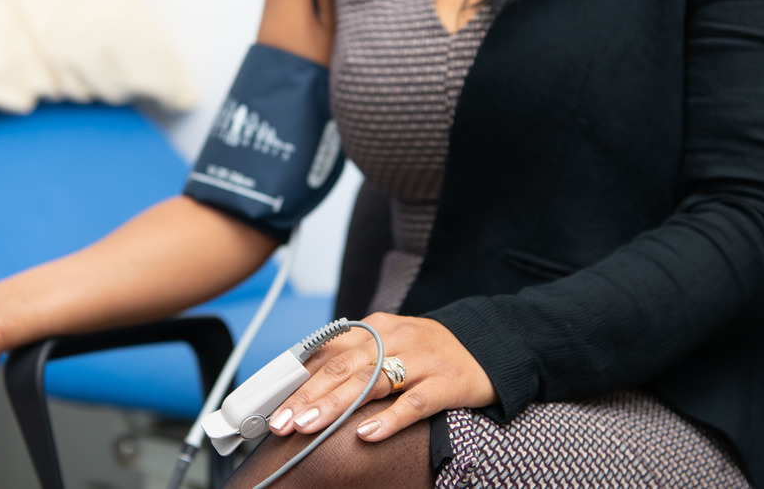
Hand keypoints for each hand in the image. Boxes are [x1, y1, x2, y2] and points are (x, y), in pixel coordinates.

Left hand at [267, 312, 497, 441]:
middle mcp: (395, 338)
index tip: (272, 404)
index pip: (328, 353)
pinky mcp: (447, 382)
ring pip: (371, 382)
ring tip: (307, 425)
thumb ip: (354, 360)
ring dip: (335, 405)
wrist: (490, 346)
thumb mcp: (390, 345)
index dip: (297, 379)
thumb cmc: (429, 353)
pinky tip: (366, 434)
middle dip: (306, 396)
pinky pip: (414, 402)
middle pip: (343, 368)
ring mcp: (422, 359)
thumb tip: (305, 386)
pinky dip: (389, 418)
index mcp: (376, 328)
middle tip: (280, 422)